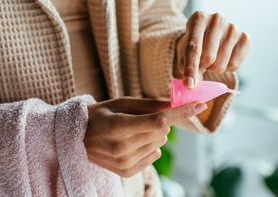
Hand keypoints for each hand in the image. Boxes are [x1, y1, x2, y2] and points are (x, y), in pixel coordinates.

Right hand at [84, 97, 206, 176]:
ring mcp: (124, 162)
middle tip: (142, 118)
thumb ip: (150, 105)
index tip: (200, 104)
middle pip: (162, 132)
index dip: (182, 112)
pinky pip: (155, 154)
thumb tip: (176, 104)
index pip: (159, 121)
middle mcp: (121, 148)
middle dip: (161, 122)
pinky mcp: (127, 171)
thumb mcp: (122, 103)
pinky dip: (150, 146)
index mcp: (118, 127)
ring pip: (161, 143)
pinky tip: (132, 143)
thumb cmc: (100, 115)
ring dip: (155, 134)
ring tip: (132, 131)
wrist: (77, 139)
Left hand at [175, 11, 250, 87]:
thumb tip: (193, 83)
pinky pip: (234, 65)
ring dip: (214, 68)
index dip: (191, 68)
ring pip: (221, 64)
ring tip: (213, 58)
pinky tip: (224, 57)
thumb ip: (187, 67)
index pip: (193, 48)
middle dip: (203, 66)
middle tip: (202, 61)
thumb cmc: (195, 44)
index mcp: (198, 19)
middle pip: (208, 58)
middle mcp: (217, 19)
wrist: (210, 34)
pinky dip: (227, 68)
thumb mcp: (185, 52)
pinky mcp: (245, 38)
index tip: (189, 84)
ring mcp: (233, 28)